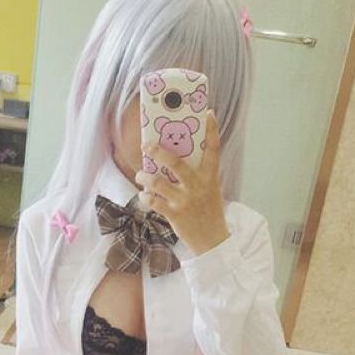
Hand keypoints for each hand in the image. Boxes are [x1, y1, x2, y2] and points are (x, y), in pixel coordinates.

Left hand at [135, 109, 230, 256]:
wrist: (212, 240)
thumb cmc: (208, 210)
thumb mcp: (210, 188)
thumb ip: (197, 173)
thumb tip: (174, 155)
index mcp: (210, 177)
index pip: (214, 149)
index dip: (212, 130)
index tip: (207, 113)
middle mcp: (198, 186)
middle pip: (176, 163)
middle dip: (159, 151)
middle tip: (147, 145)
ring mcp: (185, 201)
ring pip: (158, 183)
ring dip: (145, 177)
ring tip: (141, 175)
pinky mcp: (174, 214)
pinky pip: (153, 202)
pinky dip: (145, 197)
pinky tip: (145, 196)